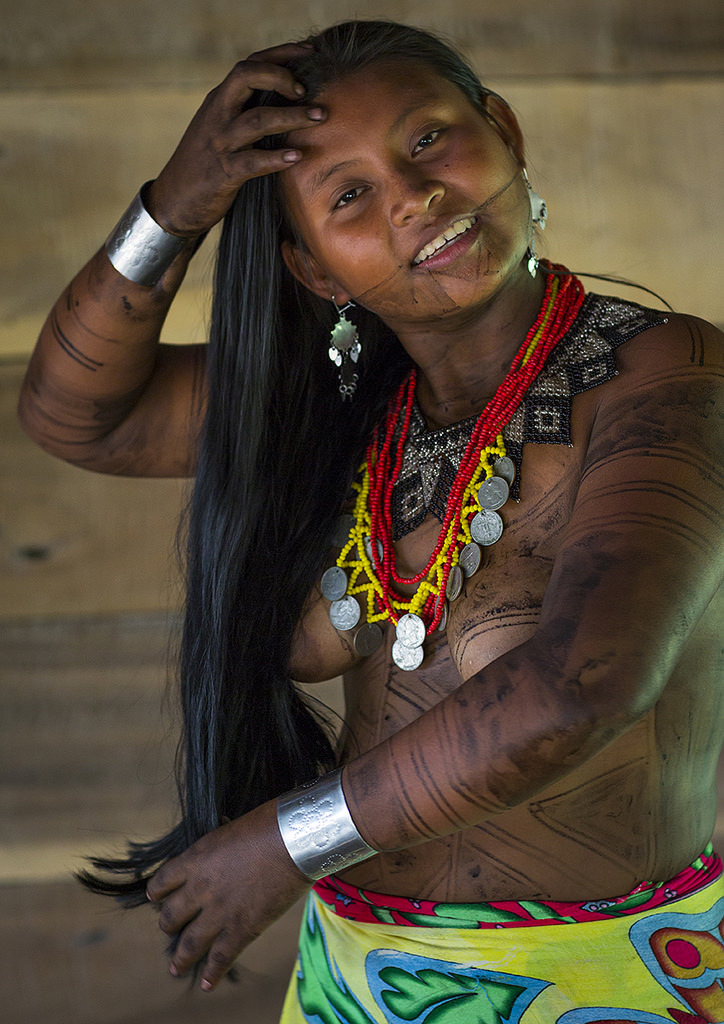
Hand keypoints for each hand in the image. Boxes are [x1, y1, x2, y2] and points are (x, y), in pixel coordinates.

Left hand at [145, 797, 310, 990]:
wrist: (293, 840)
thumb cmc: (268, 825)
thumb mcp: (232, 828)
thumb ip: (220, 845)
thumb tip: (221, 834)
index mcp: (195, 859)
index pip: (162, 882)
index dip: (158, 892)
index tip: (157, 898)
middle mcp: (199, 889)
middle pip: (170, 916)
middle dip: (168, 924)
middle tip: (171, 928)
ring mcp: (219, 912)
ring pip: (188, 944)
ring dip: (180, 958)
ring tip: (176, 968)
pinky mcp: (241, 930)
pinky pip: (220, 958)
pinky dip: (212, 974)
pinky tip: (207, 984)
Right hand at [146, 43, 325, 236]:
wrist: (175, 201)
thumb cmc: (205, 163)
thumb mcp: (220, 127)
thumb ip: (243, 110)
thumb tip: (284, 99)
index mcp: (220, 100)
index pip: (250, 64)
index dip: (281, 53)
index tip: (309, 51)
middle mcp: (218, 115)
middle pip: (246, 77)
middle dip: (280, 77)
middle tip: (306, 91)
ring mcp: (220, 143)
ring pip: (257, 120)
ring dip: (292, 116)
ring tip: (319, 117)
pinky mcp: (224, 173)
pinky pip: (254, 162)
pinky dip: (276, 158)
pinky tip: (297, 157)